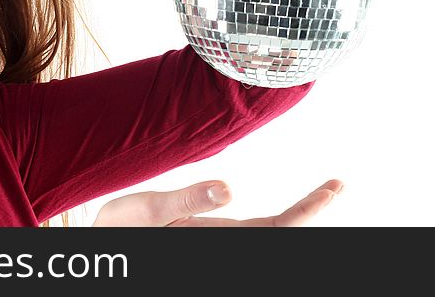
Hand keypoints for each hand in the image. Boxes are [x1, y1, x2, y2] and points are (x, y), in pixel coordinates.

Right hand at [91, 178, 342, 226]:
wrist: (97, 249)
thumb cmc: (117, 232)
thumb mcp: (145, 211)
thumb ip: (187, 202)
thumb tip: (232, 188)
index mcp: (213, 238)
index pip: (275, 228)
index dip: (308, 210)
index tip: (335, 188)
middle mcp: (221, 244)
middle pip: (280, 232)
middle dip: (310, 209)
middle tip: (337, 185)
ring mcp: (215, 244)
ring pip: (267, 233)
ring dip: (296, 217)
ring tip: (323, 194)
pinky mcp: (205, 240)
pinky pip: (249, 234)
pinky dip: (275, 224)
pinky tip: (283, 218)